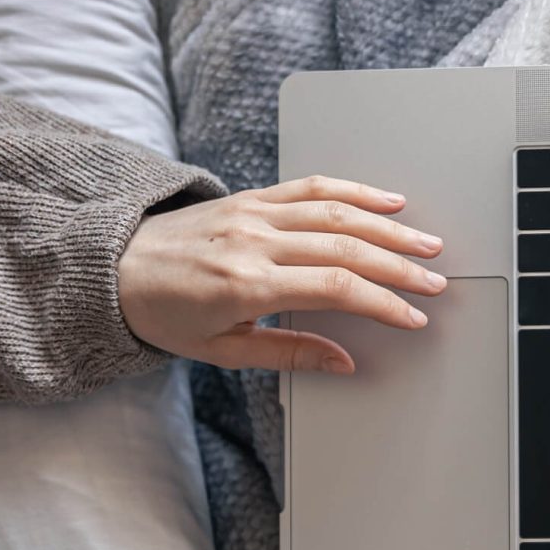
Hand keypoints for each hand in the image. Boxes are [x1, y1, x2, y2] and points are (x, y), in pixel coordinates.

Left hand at [118, 177, 445, 372]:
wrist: (113, 268)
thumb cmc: (164, 315)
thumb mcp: (224, 352)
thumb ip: (289, 354)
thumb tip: (344, 362)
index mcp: (246, 284)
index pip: (334, 289)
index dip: (382, 303)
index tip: (412, 316)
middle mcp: (254, 240)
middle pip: (345, 247)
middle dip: (399, 266)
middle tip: (435, 281)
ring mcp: (253, 212)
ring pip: (335, 212)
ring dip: (388, 227)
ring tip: (426, 243)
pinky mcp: (251, 196)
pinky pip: (310, 186)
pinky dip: (353, 191)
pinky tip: (385, 200)